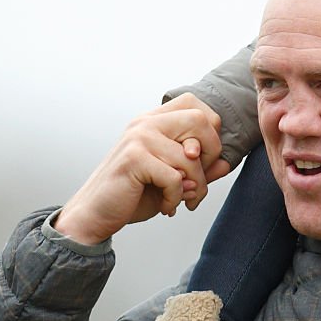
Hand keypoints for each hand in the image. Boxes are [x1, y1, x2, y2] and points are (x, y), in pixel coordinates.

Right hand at [55, 94, 224, 244]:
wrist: (95, 215)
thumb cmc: (133, 194)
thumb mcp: (173, 180)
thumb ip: (198, 169)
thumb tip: (225, 163)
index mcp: (153, 121)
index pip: (195, 105)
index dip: (210, 131)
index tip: (200, 159)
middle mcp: (145, 123)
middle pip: (201, 120)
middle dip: (210, 154)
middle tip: (197, 180)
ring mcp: (138, 138)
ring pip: (190, 157)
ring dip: (195, 187)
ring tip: (184, 200)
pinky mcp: (134, 158)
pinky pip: (175, 177)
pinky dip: (176, 198)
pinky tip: (167, 207)